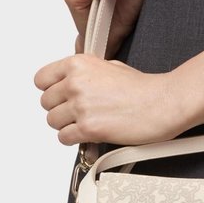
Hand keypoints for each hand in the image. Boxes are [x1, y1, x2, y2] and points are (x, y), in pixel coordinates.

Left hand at [34, 53, 185, 146]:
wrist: (162, 103)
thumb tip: (70, 82)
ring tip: (86, 122)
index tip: (58, 95)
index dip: (50, 90)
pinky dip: (74, 139)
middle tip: (78, 112)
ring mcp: (81, 106)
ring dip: (66, 125)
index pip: (41, 79)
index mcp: (79, 64)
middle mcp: (76, 83)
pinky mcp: (88, 128)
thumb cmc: (142, 87)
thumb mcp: (110, 66)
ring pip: (52, 121)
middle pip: (46, 102)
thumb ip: (85, 73)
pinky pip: (63, 137)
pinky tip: (89, 133)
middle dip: (60, 109)